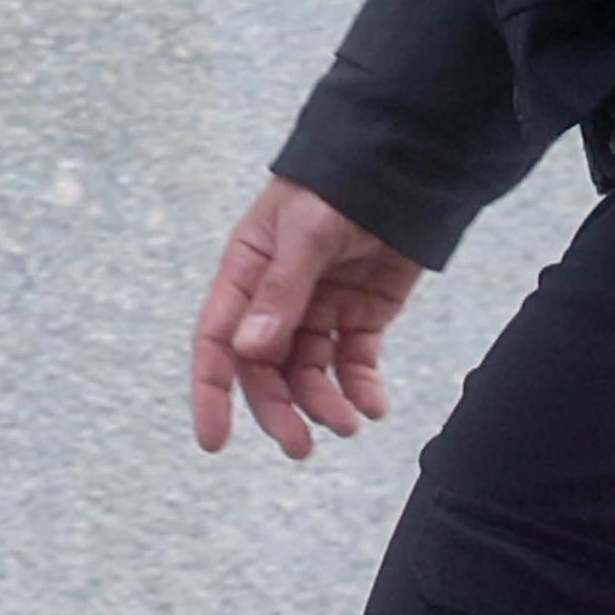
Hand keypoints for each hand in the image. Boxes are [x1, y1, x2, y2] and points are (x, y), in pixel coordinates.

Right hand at [188, 174, 423, 456]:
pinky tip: (373, 406)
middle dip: (279, 409)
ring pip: (310, 373)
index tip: (214, 440)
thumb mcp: (305, 232)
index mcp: (245, 274)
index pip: (217, 340)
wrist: (403, 167)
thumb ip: (281, 291)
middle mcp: (275, 299)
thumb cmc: (338, 187)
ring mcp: (319, 310)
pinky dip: (362, 389)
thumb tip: (249, 352)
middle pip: (265, 369)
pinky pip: (354, 363)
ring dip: (324, 403)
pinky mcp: (361, 316)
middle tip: (300, 447)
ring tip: (350, 423)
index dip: (211, 391)